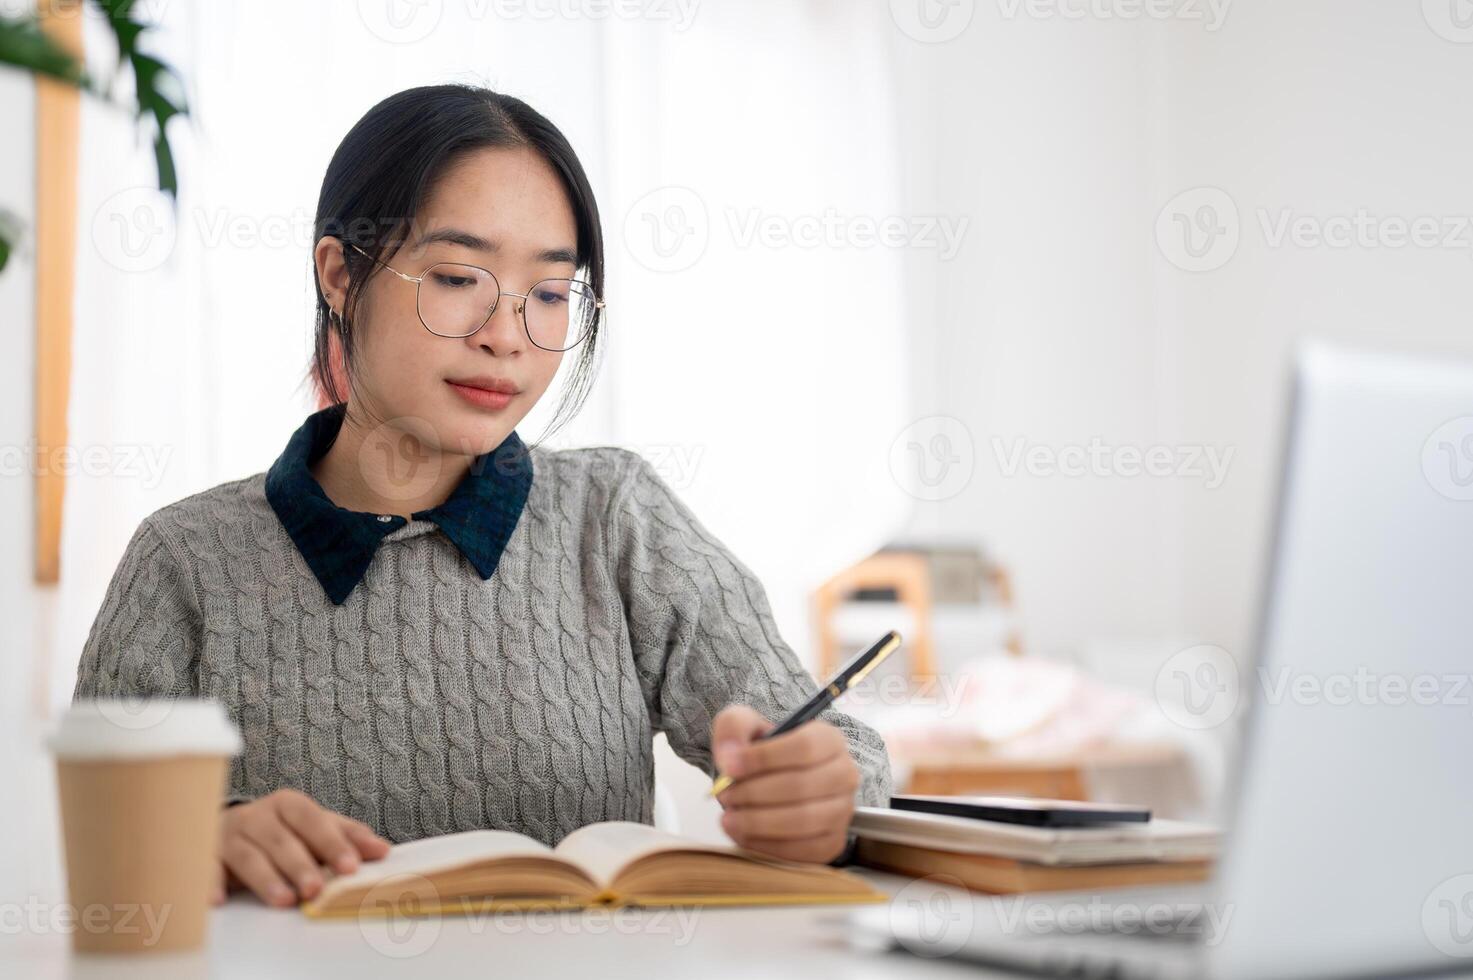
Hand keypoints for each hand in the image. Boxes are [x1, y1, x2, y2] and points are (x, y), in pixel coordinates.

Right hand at [215, 788, 390, 907]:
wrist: (229, 828)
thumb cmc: (282, 831)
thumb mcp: (315, 828)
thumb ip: (347, 837)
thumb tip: (382, 850)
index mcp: (288, 805)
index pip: (313, 820)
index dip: (332, 842)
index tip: (350, 866)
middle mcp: (257, 816)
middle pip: (280, 840)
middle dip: (300, 865)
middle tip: (316, 889)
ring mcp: (230, 835)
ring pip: (248, 856)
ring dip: (266, 879)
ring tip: (285, 900)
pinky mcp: (206, 855)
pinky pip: (206, 868)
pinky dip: (210, 883)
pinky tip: (218, 900)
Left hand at [710, 705, 859, 863]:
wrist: (769, 783)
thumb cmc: (761, 755)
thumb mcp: (743, 725)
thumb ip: (733, 728)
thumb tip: (730, 757)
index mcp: (828, 739)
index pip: (804, 747)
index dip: (764, 758)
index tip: (731, 768)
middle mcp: (844, 773)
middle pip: (801, 786)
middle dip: (754, 793)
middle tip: (725, 795)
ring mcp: (842, 810)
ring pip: (803, 821)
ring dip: (759, 822)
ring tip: (730, 818)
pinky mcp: (833, 841)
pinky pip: (804, 851)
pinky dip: (769, 846)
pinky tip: (744, 835)